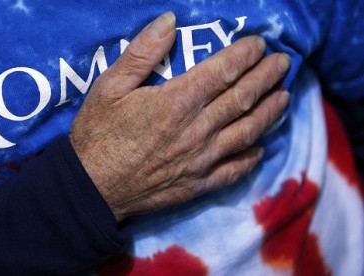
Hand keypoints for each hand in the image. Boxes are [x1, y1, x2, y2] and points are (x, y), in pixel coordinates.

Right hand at [70, 12, 289, 221]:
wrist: (91, 188)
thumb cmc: (97, 134)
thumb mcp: (109, 86)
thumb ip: (141, 53)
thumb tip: (169, 21)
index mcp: (176, 101)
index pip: (223, 71)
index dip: (245, 55)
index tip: (259, 44)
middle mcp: (197, 130)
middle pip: (243, 98)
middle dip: (267, 77)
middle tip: (283, 64)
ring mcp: (202, 160)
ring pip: (247, 132)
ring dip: (270, 113)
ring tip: (284, 98)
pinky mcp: (198, 184)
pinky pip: (234, 169)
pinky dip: (252, 157)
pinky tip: (261, 147)